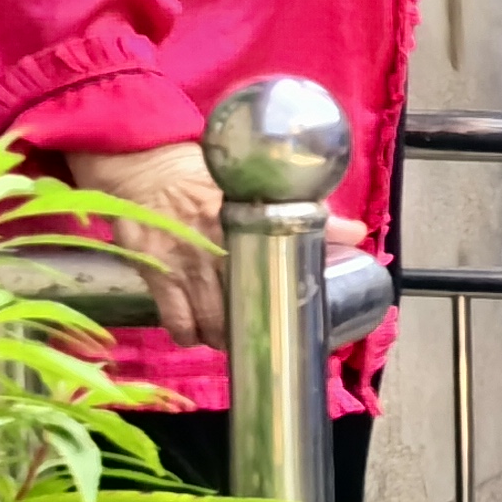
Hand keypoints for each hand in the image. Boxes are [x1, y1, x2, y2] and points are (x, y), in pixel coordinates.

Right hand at [66, 145, 368, 349]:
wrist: (143, 165)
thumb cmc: (202, 173)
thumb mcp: (257, 186)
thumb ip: (307, 211)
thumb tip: (358, 233)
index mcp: (250, 230)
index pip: (284, 273)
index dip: (294, 303)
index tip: (303, 315)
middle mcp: (219, 254)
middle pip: (245, 310)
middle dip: (255, 328)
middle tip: (263, 330)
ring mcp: (185, 269)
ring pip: (213, 325)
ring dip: (224, 337)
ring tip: (231, 336)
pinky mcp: (156, 277)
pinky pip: (176, 322)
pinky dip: (188, 333)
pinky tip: (196, 332)